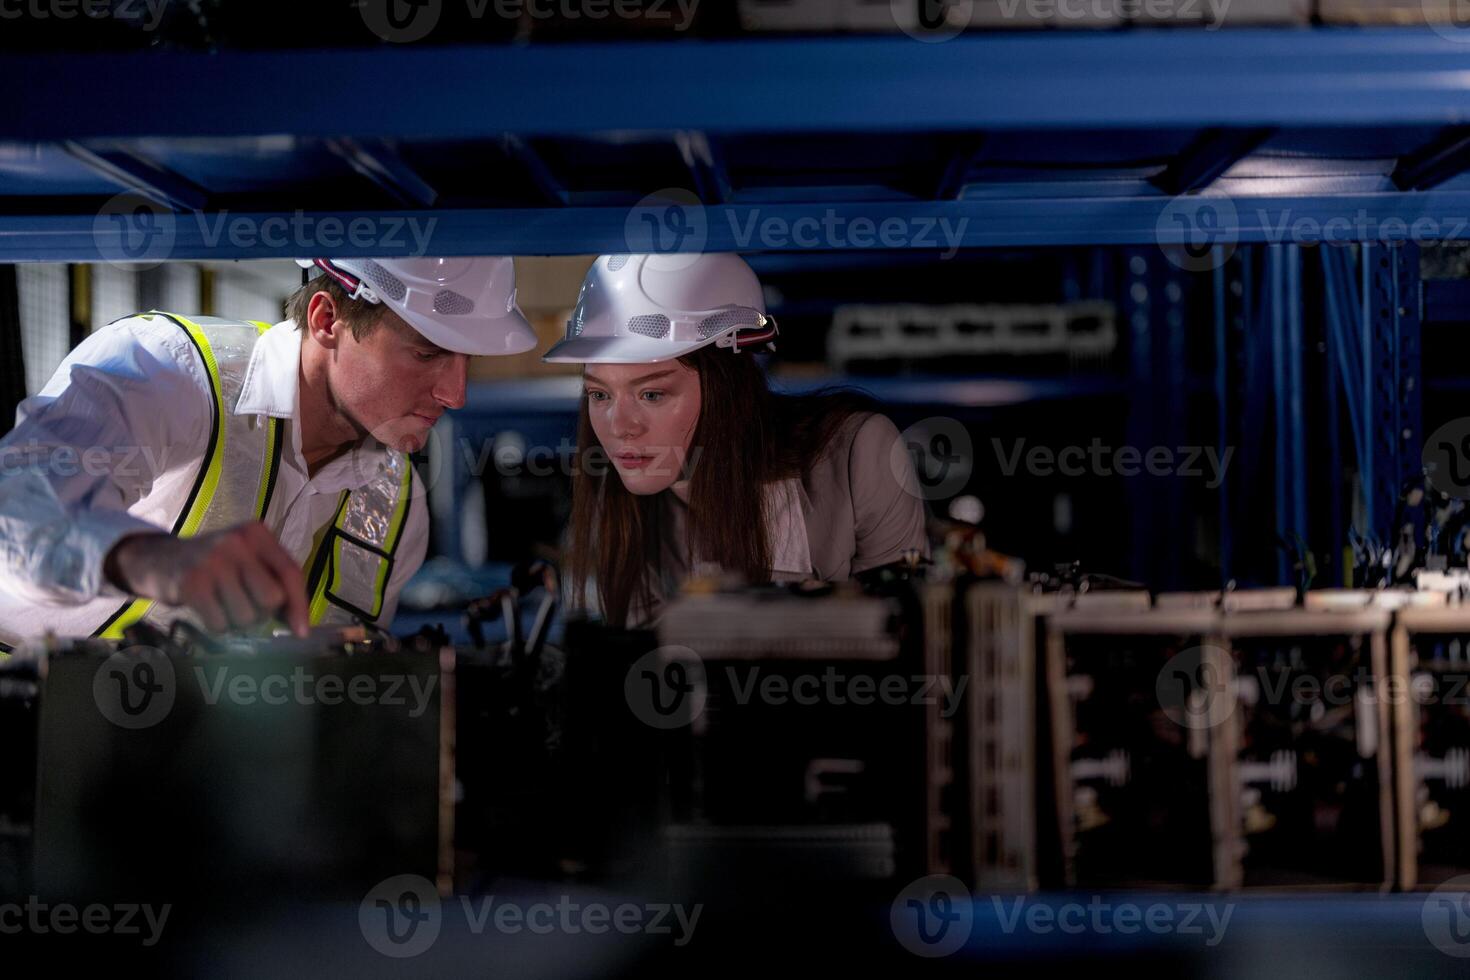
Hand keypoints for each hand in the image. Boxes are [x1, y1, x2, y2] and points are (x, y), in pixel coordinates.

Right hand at [104, 522, 309, 636]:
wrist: (159, 559)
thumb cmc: (215, 565)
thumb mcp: (248, 561)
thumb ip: (276, 583)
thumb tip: (300, 625)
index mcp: (257, 533)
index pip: (291, 572)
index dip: (299, 605)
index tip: (302, 632)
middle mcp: (236, 542)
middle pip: (272, 598)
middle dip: (262, 612)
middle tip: (244, 603)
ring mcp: (212, 561)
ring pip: (247, 616)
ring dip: (236, 621)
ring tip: (222, 603)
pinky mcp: (191, 584)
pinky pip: (220, 625)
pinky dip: (217, 625)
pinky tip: (207, 608)